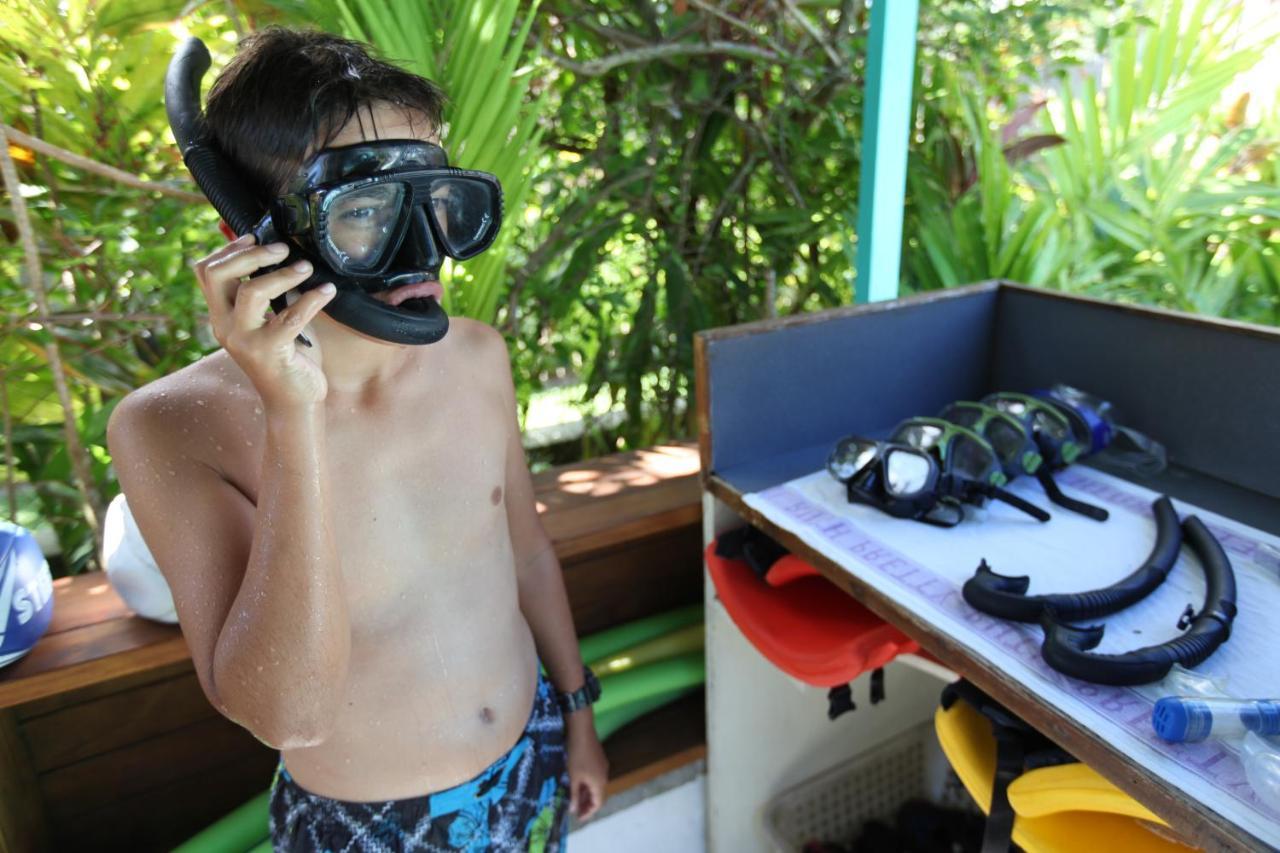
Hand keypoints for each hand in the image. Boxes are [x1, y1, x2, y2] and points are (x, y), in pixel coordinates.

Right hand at [193, 235, 335, 407]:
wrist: (293, 400)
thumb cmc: (286, 355)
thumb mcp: (269, 319)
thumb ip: (266, 290)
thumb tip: (272, 252)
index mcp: (221, 315)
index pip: (206, 272)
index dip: (228, 250)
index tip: (254, 236)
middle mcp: (225, 326)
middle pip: (218, 275)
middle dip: (250, 255)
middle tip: (282, 248)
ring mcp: (244, 341)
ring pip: (251, 293)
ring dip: (281, 274)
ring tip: (305, 267)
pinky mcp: (269, 352)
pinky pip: (290, 318)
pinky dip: (311, 299)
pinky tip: (327, 291)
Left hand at [565, 712, 607, 820]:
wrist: (581, 730)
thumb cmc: (576, 755)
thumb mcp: (573, 777)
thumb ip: (574, 794)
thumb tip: (573, 809)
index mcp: (599, 782)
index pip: (598, 803)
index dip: (589, 812)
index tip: (579, 818)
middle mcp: (604, 776)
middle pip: (598, 795)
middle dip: (587, 803)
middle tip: (575, 810)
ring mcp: (602, 766)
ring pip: (595, 785)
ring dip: (586, 793)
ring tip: (574, 798)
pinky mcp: (598, 759)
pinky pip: (594, 777)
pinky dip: (586, 784)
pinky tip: (576, 783)